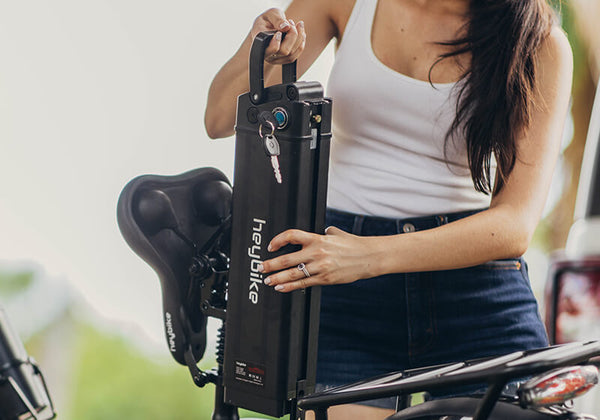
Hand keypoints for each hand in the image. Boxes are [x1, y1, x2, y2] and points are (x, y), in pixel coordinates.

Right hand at [250, 8, 305, 64]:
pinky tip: (301, 34)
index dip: (277, 41)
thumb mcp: (271, 13)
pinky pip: (295, 56)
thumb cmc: (268, 19)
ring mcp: (274, 59)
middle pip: (284, 51)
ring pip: (291, 55)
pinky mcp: (282, 60)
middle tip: (291, 22)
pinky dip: (301, 44)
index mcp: (259, 41)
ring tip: (298, 25)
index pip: (269, 48)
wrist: (267, 26)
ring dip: (299, 38)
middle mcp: (265, 53)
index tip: (280, 30)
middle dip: (292, 35)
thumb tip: (286, 27)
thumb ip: (277, 19)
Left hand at [260, 227, 379, 291]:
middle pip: (287, 258)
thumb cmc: (353, 245)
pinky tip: (280, 287)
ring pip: (292, 273)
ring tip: (267, 280)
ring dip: (276, 277)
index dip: (278, 240)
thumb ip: (325, 233)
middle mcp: (316, 252)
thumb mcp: (336, 234)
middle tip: (260, 267)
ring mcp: (320, 267)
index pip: (292, 236)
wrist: (368, 257)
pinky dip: (289, 286)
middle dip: (270, 264)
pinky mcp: (325, 279)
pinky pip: (303, 283)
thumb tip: (321, 232)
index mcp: (317, 238)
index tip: (271, 246)